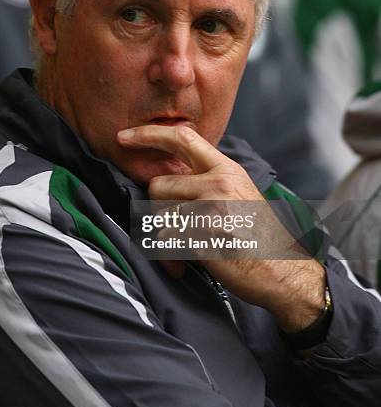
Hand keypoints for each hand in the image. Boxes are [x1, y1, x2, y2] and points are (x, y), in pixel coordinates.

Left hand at [118, 125, 325, 332]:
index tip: (124, 137)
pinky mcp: (205, 235)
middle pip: (158, 185)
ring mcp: (213, 207)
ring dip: (165, 234)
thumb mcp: (239, 194)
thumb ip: (207, 179)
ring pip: (158, 214)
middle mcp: (219, 182)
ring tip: (186, 246)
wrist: (282, 271)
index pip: (182, 138)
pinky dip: (168, 255)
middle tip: (177, 228)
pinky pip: (164, 240)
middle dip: (158, 209)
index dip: (149, 135)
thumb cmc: (257, 236)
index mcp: (227, 169)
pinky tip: (185, 263)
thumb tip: (166, 176)